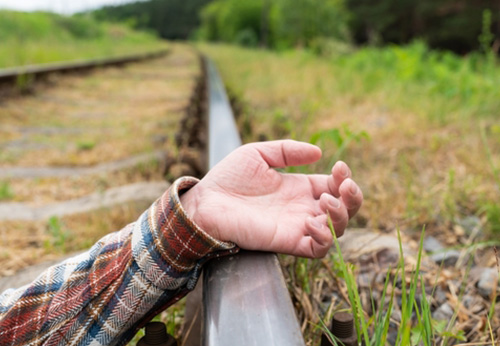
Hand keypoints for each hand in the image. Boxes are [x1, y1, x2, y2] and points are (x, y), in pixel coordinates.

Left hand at [180, 140, 362, 257]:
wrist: (206, 202)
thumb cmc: (227, 178)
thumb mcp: (258, 153)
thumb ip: (287, 150)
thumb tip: (319, 153)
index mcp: (298, 187)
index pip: (333, 186)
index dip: (344, 178)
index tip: (339, 167)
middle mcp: (302, 207)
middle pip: (344, 209)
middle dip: (353, 198)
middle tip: (343, 186)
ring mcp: (296, 226)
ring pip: (337, 230)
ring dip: (341, 215)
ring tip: (325, 201)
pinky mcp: (287, 241)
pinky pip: (318, 249)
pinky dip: (325, 237)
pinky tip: (311, 221)